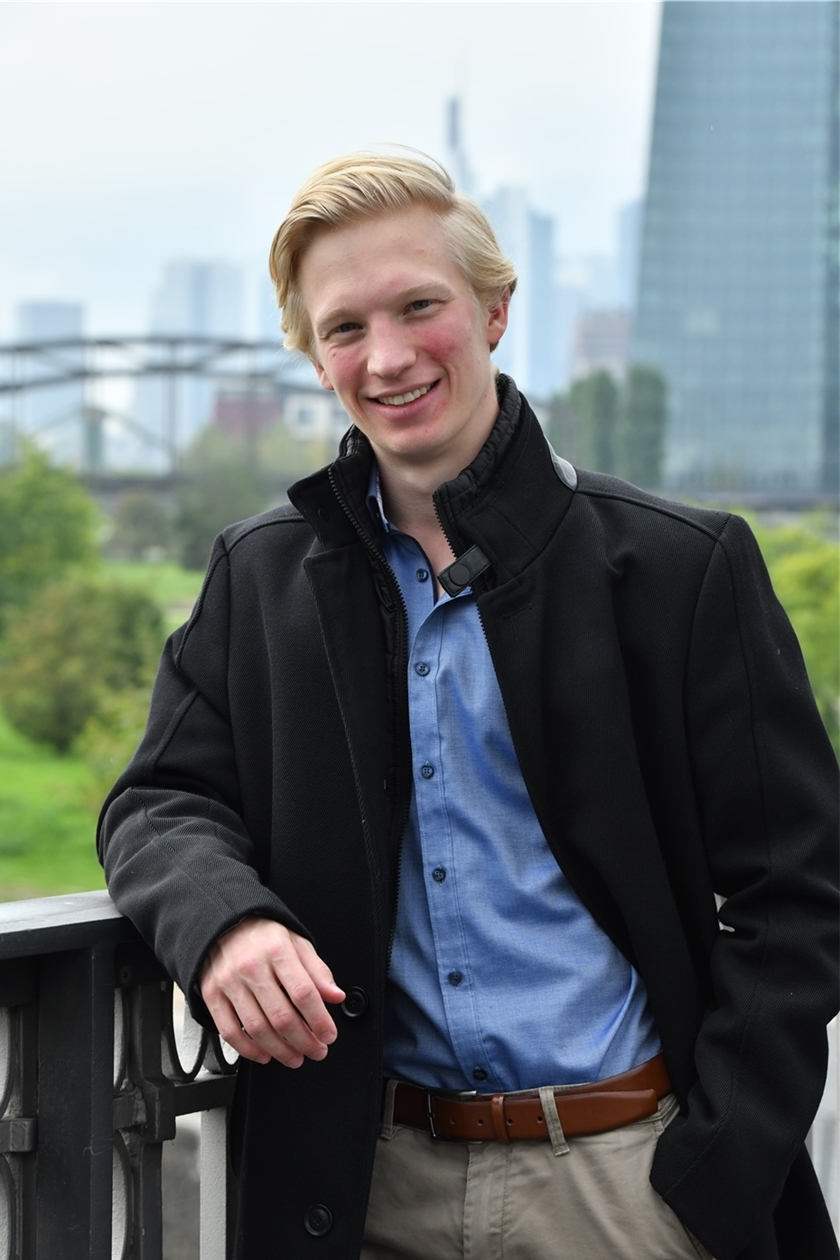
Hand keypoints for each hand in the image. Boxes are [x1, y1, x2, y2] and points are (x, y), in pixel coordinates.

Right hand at [200, 916, 345, 1066]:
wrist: (223, 923)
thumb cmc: (262, 935)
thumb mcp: (296, 942)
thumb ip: (317, 970)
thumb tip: (335, 995)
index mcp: (277, 951)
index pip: (303, 993)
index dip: (320, 1020)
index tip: (329, 1035)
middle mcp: (251, 967)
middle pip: (282, 1016)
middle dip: (304, 1041)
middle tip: (317, 1051)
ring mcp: (229, 982)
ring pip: (257, 1029)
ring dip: (280, 1050)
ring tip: (295, 1057)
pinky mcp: (212, 995)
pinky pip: (230, 1031)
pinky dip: (248, 1050)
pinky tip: (264, 1054)